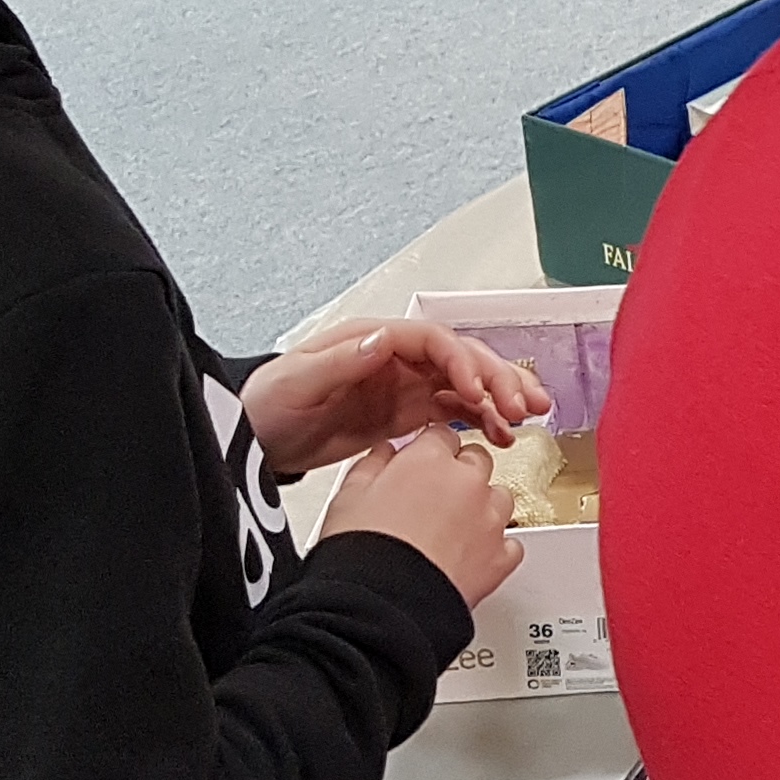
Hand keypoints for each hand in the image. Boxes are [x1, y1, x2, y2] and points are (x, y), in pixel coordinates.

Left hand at [241, 320, 550, 474]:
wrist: (253, 440)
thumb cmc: (266, 404)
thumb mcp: (297, 381)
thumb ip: (342, 360)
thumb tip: (384, 338)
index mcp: (373, 341)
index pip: (434, 340)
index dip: (462, 361)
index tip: (479, 389)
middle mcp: (395, 358)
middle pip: (461, 358)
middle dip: (497, 377)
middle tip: (523, 405)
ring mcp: (404, 385)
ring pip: (467, 383)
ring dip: (500, 396)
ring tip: (526, 418)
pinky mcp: (406, 414)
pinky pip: (455, 411)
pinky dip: (482, 420)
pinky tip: (500, 434)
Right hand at [318, 429, 526, 605]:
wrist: (380, 605)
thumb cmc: (360, 552)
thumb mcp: (347, 495)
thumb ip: (372, 464)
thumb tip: (384, 452)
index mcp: (431, 461)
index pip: (442, 436)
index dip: (429, 451)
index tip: (421, 464)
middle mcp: (468, 483)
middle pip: (476, 461)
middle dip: (458, 474)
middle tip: (432, 499)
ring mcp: (490, 520)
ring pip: (499, 497)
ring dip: (481, 507)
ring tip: (451, 529)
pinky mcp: (501, 557)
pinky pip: (510, 543)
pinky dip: (495, 547)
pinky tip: (471, 556)